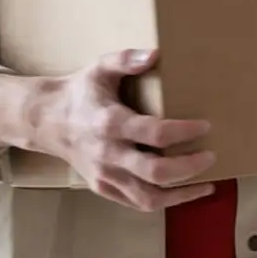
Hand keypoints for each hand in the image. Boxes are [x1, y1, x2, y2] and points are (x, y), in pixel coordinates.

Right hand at [0, 49, 219, 211]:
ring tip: (207, 184)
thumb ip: (126, 59)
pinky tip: (185, 191)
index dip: (184, 132)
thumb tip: (156, 54)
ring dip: (181, 194)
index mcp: (110, 123)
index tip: (206, 125)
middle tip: (211, 156)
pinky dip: (165, 201)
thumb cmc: (81, 91)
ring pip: (148, 197)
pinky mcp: (103, 188)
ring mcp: (104, 175)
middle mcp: (107, 154)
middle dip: (189, 167)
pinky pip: (137, 203)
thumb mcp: (100, 67)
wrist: (45, 121)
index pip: (154, 133)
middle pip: (155, 171)